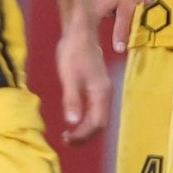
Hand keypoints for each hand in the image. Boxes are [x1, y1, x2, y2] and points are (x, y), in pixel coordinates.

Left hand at [54, 10, 111, 143]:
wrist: (80, 32)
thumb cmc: (73, 52)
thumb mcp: (69, 77)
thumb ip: (71, 100)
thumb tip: (72, 122)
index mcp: (100, 92)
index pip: (96, 124)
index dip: (82, 135)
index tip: (66, 138)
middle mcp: (106, 93)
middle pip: (101, 124)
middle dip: (85, 136)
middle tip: (66, 140)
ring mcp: (104, 90)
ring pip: (100, 118)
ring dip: (86, 129)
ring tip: (69, 134)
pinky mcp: (99, 87)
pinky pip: (97, 110)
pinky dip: (87, 120)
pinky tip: (75, 120)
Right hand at [91, 0, 143, 52]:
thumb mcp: (126, 8)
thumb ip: (121, 29)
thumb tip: (119, 49)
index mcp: (94, 11)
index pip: (89, 32)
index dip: (93, 40)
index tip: (97, 48)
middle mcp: (86, 3)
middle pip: (95, 20)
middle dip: (108, 18)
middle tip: (118, 10)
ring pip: (97, 8)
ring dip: (109, 7)